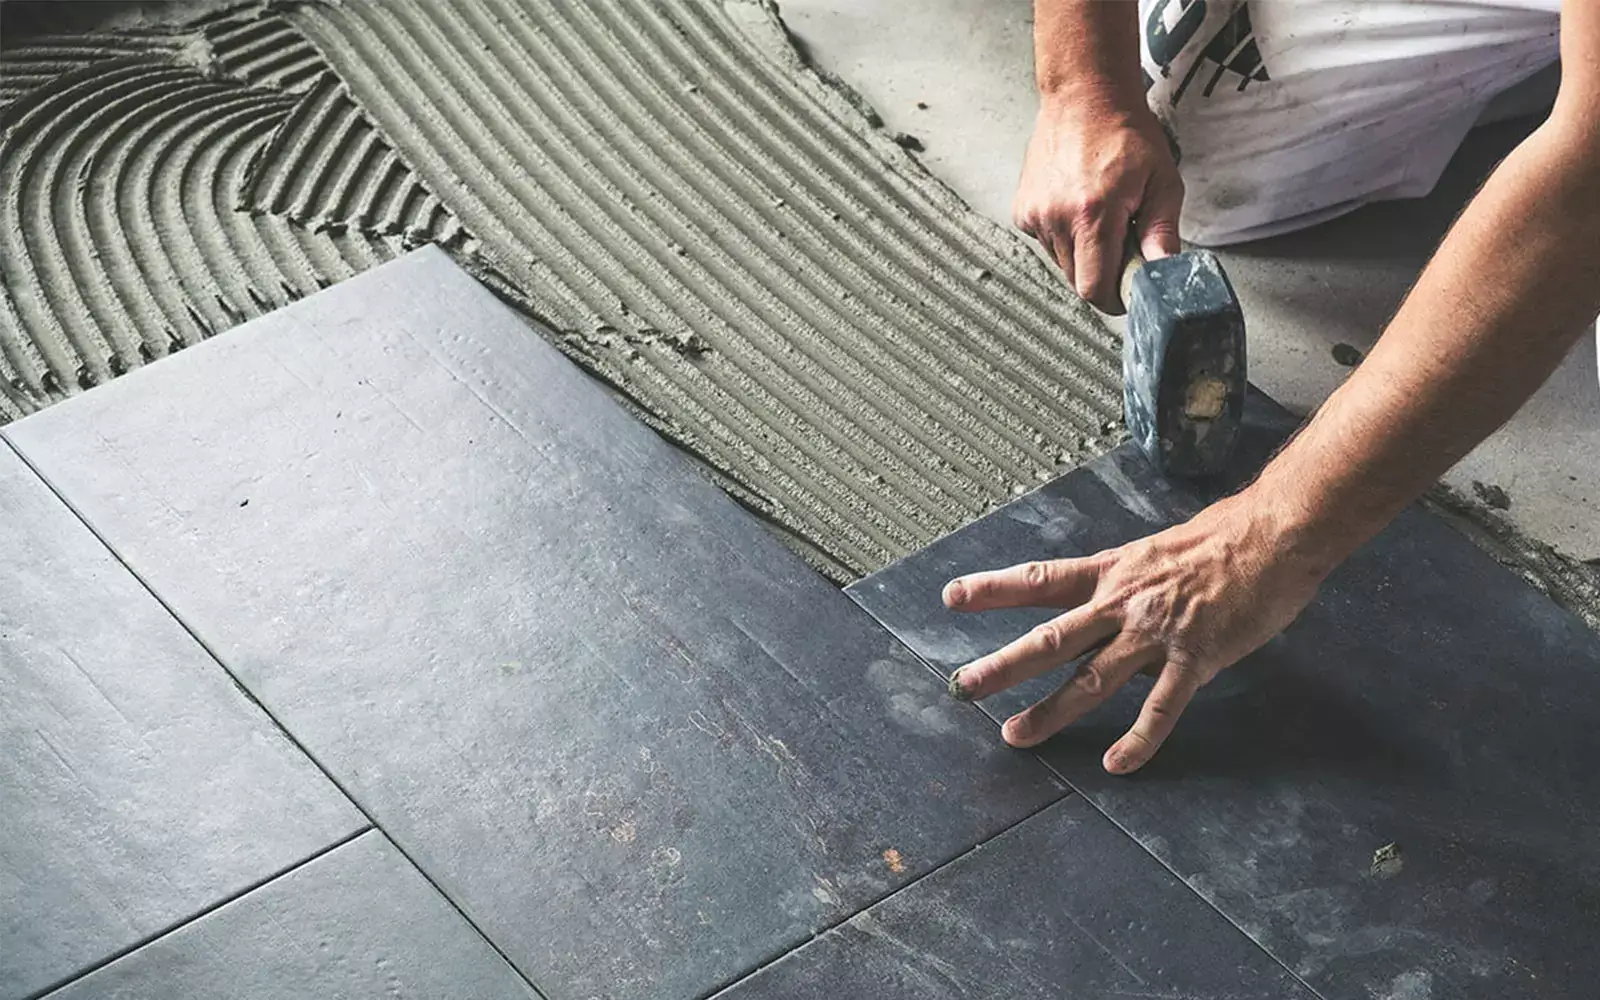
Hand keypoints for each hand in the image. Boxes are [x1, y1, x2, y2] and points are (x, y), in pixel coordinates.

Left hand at [940, 493, 1327, 773]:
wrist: (1276, 532)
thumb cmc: (1225, 538)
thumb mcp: (1159, 551)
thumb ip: (1130, 584)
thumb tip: (1108, 606)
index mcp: (1113, 572)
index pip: (1042, 579)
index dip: (995, 588)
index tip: (952, 597)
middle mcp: (1124, 602)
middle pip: (1051, 637)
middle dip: (1003, 664)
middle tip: (962, 686)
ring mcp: (1157, 633)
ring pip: (1091, 677)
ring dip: (1049, 710)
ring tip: (1013, 735)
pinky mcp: (1196, 657)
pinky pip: (1161, 707)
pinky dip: (1138, 739)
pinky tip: (1116, 763)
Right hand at [1013, 96, 1183, 313]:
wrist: (1084, 96)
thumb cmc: (1124, 132)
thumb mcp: (1162, 181)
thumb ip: (1164, 233)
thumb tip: (1165, 272)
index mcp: (1093, 213)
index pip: (1094, 288)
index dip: (1115, 297)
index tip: (1129, 288)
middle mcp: (1057, 217)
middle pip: (1077, 281)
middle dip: (1103, 273)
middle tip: (1123, 240)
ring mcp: (1035, 215)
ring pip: (1062, 264)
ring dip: (1084, 254)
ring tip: (1100, 216)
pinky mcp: (1023, 211)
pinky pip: (1047, 244)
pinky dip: (1065, 237)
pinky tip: (1078, 206)